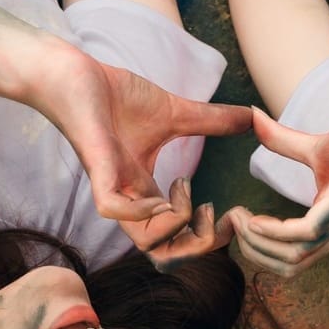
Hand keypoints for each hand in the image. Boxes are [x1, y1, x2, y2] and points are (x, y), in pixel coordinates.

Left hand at [39, 54, 252, 267]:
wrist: (76, 74)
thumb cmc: (117, 97)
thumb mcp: (177, 113)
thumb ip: (213, 120)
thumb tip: (252, 116)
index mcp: (146, 193)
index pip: (176, 239)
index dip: (207, 239)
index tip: (229, 213)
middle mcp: (130, 198)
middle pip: (162, 255)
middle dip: (198, 246)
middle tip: (214, 214)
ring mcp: (112, 185)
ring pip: (143, 242)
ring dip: (176, 223)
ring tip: (185, 190)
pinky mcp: (96, 166)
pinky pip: (112, 208)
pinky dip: (141, 209)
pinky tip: (159, 189)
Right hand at [225, 107, 328, 277]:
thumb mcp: (316, 148)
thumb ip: (283, 141)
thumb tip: (253, 116)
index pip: (290, 260)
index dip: (258, 247)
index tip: (237, 218)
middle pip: (287, 267)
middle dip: (252, 249)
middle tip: (232, 221)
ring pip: (290, 259)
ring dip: (257, 242)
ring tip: (240, 216)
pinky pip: (299, 236)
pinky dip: (272, 231)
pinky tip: (257, 216)